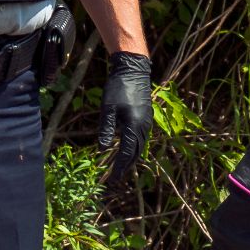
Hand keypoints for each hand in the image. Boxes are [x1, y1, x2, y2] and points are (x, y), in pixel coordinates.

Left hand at [99, 52, 152, 186]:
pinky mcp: (146, 116)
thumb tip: (103, 149)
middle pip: (136, 152)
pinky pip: (142, 137)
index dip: (119, 167)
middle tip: (116, 178)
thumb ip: (107, 130)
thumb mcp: (108, 109)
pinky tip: (129, 147)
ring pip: (141, 145)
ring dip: (132, 157)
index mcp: (134, 126)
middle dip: (126, 166)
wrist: (133, 70)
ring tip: (122, 166)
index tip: (113, 179)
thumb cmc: (118, 88)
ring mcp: (147, 121)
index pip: (127, 153)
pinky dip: (136, 146)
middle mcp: (144, 126)